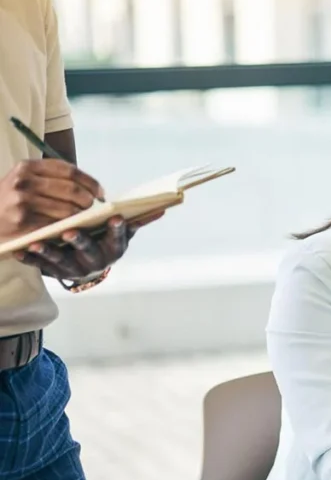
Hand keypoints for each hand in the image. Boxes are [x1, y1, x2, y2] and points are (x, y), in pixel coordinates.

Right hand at [0, 159, 103, 238]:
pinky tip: (71, 229)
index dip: (90, 182)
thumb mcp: (24, 180)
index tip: (100, 192)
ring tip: (82, 218)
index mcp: (27, 167)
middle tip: (91, 207)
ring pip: (68, 209)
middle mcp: (24, 182)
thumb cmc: (10, 199)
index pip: (70, 171)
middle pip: (72, 190)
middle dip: (88, 200)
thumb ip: (52, 177)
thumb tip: (91, 186)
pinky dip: (68, 228)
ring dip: (80, 216)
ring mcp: (23, 203)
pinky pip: (56, 225)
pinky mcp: (24, 223)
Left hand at [13, 211, 163, 280]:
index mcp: (113, 249)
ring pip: (62, 261)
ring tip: (38, 242)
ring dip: (50, 252)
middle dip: (79, 242)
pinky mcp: (54, 272)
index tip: (114, 218)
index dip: (116, 230)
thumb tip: (161, 208)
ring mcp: (74, 269)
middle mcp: (96, 262)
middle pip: (89, 252)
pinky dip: (30, 258)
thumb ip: (136, 221)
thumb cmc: (103, 242)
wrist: (85, 267)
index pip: (117, 239)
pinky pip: (41, 266)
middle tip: (70, 232)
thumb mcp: (121, 234)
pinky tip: (19, 250)